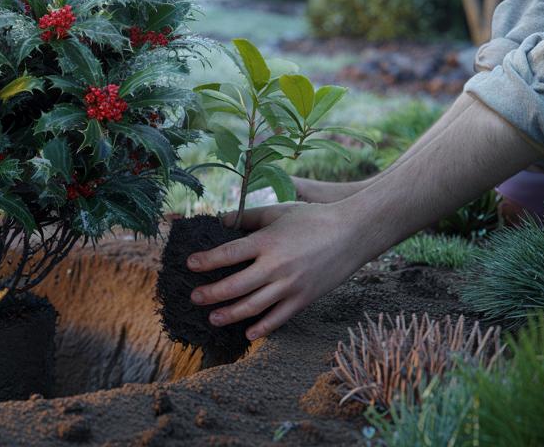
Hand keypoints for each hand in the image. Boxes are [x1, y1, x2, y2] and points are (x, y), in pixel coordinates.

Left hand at [186, 201, 377, 340]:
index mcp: (267, 241)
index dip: (206, 261)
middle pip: (235, 285)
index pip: (228, 254)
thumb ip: (247, 217)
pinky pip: (279, 318)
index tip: (190, 264)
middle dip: (211, 293)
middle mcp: (276, 266)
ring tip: (212, 317)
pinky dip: (262, 328)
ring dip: (229, 314)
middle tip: (194, 297)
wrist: (353, 233)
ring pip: (253, 306)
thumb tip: (220, 220)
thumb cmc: (312, 218)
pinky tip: (247, 333)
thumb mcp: (278, 211)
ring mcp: (291, 285)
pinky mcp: (304, 298)